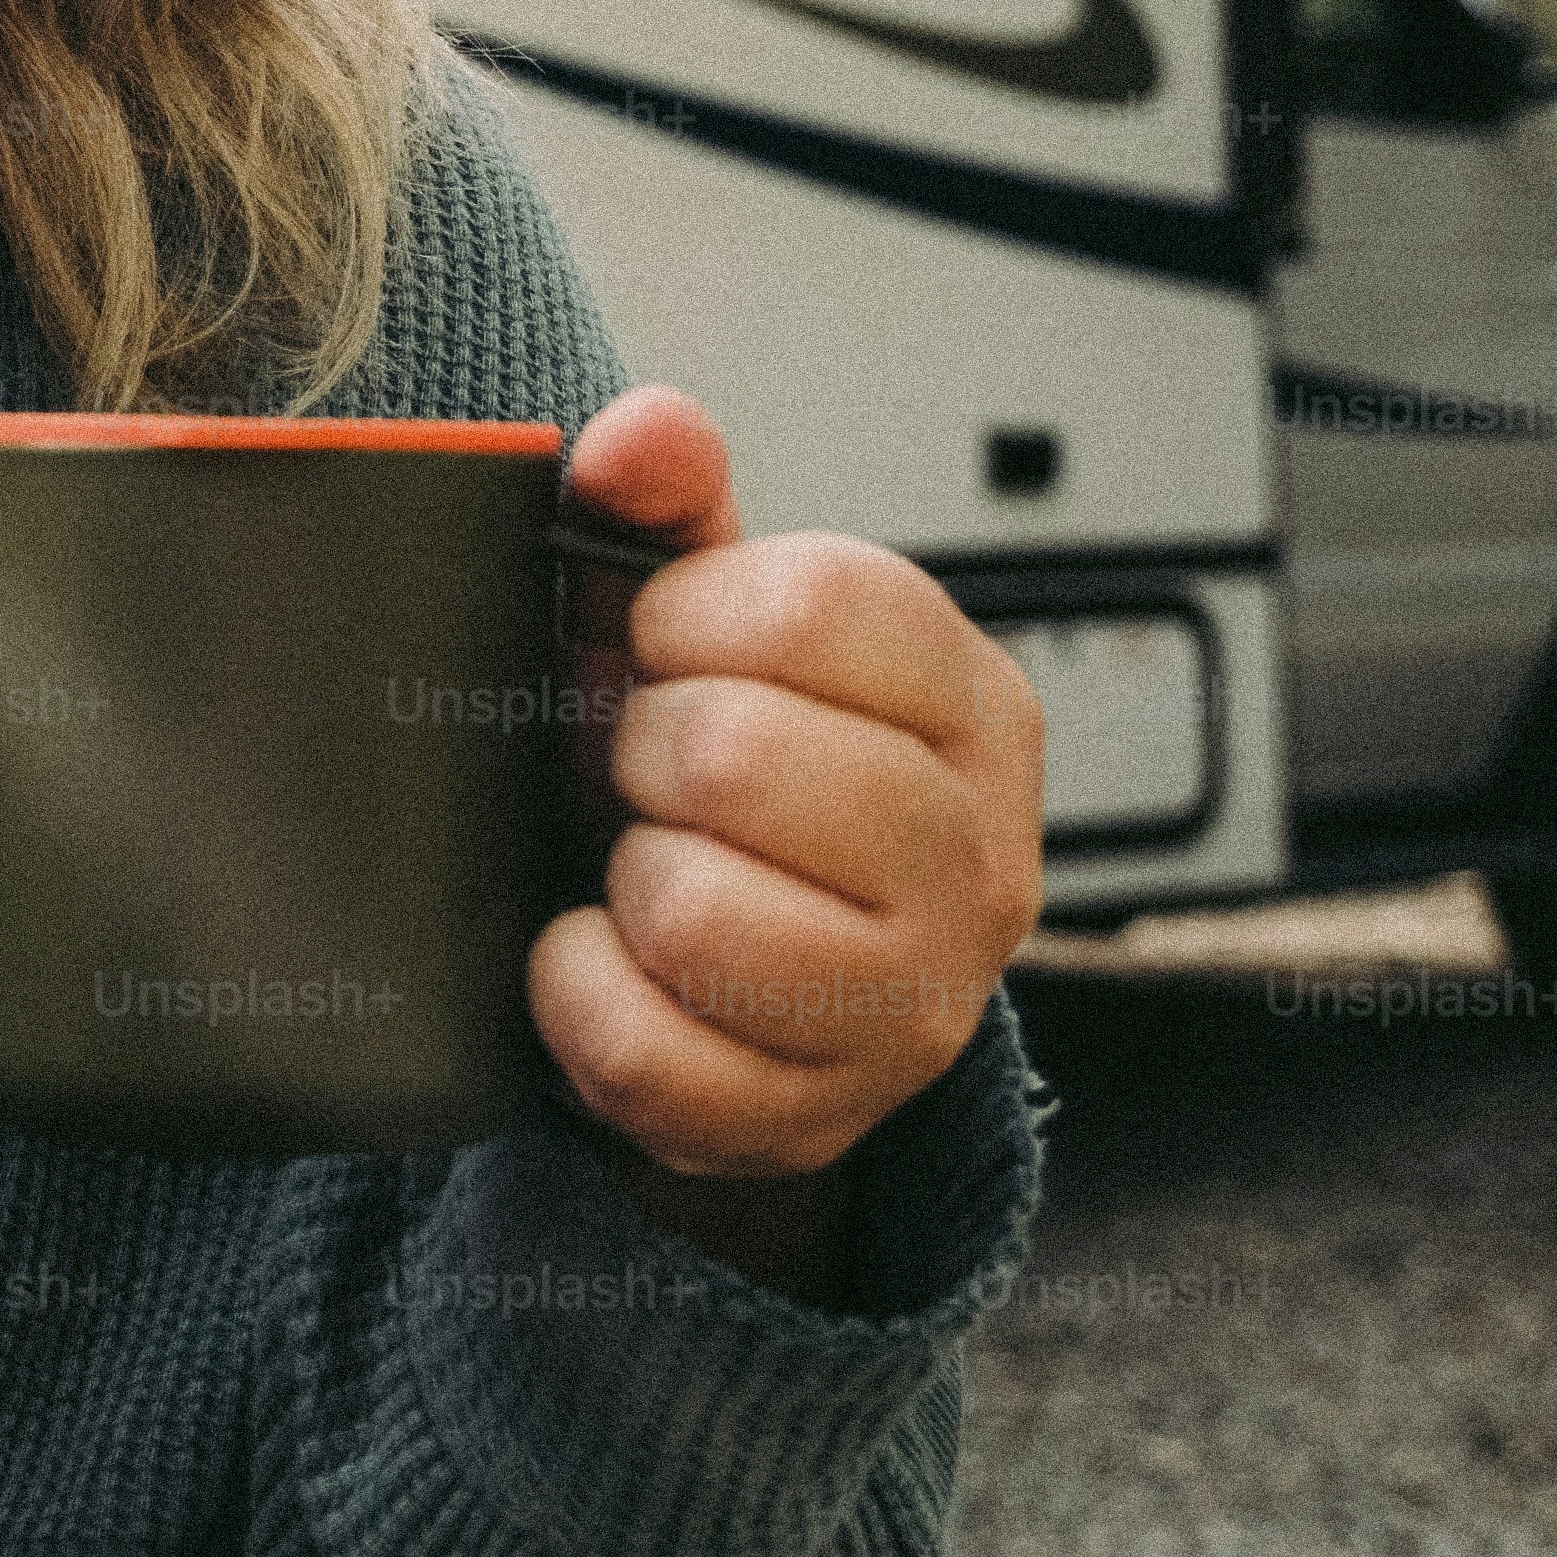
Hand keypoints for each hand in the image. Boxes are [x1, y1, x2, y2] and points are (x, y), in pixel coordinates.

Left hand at [530, 385, 1044, 1183]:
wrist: (730, 973)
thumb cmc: (722, 767)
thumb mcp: (704, 619)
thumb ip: (668, 505)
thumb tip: (639, 435)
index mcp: (974, 708)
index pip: (815, 605)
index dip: (684, 615)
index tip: (666, 649)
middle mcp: (980, 864)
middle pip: (734, 755)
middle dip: (642, 752)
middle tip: (655, 776)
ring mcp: (911, 1009)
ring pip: (686, 908)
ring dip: (620, 875)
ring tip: (653, 867)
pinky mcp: (814, 1120)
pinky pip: (635, 1048)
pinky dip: (575, 993)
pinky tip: (608, 961)